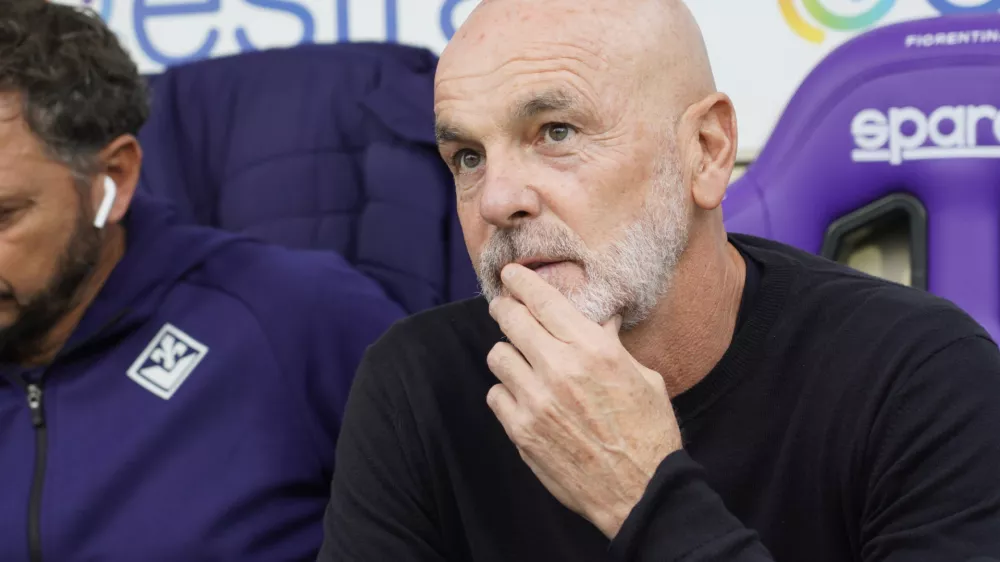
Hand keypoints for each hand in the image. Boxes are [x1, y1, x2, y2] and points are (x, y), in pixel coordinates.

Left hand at [485, 263, 682, 537]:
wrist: (641, 492)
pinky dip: (507, 391)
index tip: (510, 274)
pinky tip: (524, 397)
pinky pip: (496, 394)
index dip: (521, 282)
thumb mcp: (643, 377)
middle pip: (511, 321)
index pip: (543, 300)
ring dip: (508, 354)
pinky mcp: (522, 431)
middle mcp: (560, 369)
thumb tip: (598, 318)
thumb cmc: (649, 433)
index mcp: (593, 349)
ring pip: (498, 356)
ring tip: (521, 360)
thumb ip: (612, 345)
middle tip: (504, 308)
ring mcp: (536, 401)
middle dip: (505, 309)